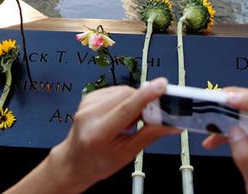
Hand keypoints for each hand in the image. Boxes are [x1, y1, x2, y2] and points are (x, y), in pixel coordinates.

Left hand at [5, 77, 177, 193]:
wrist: (74, 162)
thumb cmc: (97, 162)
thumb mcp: (127, 154)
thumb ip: (150, 134)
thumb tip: (172, 123)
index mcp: (98, 134)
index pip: (126, 109)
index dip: (146, 96)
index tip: (162, 86)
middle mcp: (89, 115)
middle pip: (127, 97)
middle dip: (146, 102)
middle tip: (156, 115)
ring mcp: (87, 103)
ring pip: (124, 91)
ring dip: (135, 102)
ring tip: (132, 122)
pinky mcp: (89, 96)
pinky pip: (116, 91)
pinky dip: (126, 100)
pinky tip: (123, 116)